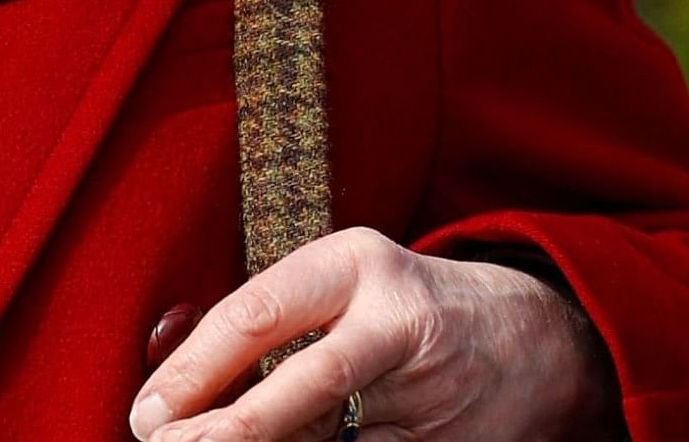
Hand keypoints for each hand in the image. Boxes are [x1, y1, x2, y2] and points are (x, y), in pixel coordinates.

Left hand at [128, 228, 615, 440]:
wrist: (542, 342)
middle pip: (304, 385)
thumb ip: (269, 320)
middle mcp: (397, 320)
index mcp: (356, 263)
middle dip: (227, 429)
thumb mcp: (340, 288)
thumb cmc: (404, 311)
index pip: (259, 314)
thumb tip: (168, 368)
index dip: (194, 370)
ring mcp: (433, 389)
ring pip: (332, 440)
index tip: (147, 411)